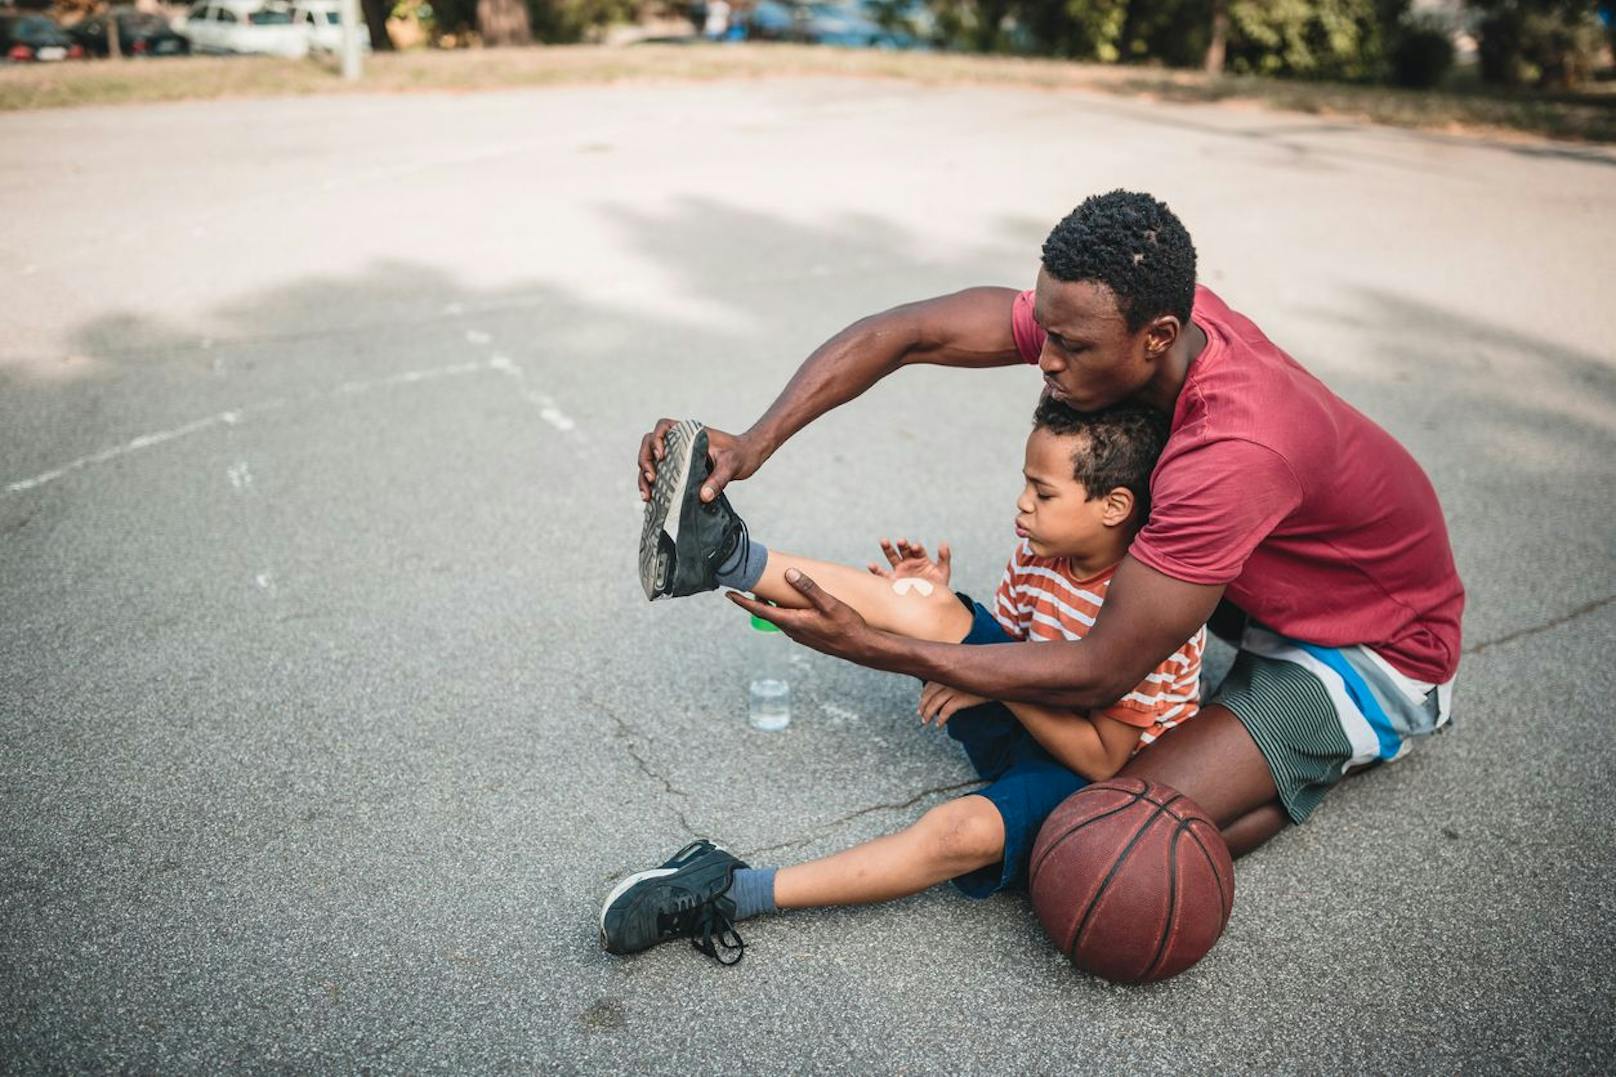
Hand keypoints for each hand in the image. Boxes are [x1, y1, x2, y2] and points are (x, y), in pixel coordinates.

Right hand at [637, 420, 762, 502]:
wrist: (747, 458)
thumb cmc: (740, 455)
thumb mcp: (731, 466)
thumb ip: (718, 479)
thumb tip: (704, 496)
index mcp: (689, 433)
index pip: (663, 426)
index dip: (656, 439)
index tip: (661, 455)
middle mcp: (679, 441)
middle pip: (649, 444)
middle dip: (646, 461)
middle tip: (652, 478)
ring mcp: (677, 455)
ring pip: (650, 460)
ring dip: (644, 476)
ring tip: (647, 495)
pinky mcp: (678, 468)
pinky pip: (659, 473)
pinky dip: (652, 485)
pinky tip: (651, 499)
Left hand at [728, 569, 877, 663]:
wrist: (861, 647)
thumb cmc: (846, 626)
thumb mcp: (828, 604)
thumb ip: (808, 588)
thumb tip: (789, 574)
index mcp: (793, 622)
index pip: (761, 611)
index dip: (743, 602)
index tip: (729, 594)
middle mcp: (793, 631)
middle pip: (768, 613)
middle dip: (757, 599)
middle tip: (750, 584)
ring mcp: (800, 635)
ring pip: (780, 617)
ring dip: (772, 605)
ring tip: (770, 590)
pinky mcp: (808, 636)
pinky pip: (790, 621)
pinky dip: (785, 610)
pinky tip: (793, 603)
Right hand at [866, 537, 951, 587]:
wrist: (929, 603)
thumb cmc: (938, 586)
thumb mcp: (943, 572)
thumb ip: (944, 558)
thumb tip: (944, 543)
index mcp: (921, 558)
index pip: (918, 550)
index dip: (916, 548)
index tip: (915, 547)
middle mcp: (909, 562)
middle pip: (903, 549)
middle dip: (902, 545)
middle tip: (901, 541)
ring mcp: (900, 570)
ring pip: (892, 557)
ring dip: (888, 548)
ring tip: (884, 541)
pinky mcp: (892, 580)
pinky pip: (882, 574)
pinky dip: (876, 570)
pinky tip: (871, 565)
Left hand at [918, 680, 990, 727]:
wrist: (996, 683)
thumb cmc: (980, 680)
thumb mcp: (963, 675)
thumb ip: (952, 678)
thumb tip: (941, 689)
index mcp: (947, 672)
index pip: (928, 685)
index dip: (923, 696)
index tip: (921, 704)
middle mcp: (948, 679)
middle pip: (929, 695)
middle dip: (923, 706)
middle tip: (921, 715)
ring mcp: (953, 689)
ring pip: (934, 704)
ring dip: (928, 714)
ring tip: (926, 722)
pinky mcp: (960, 699)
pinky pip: (946, 711)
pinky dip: (941, 719)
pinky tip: (939, 725)